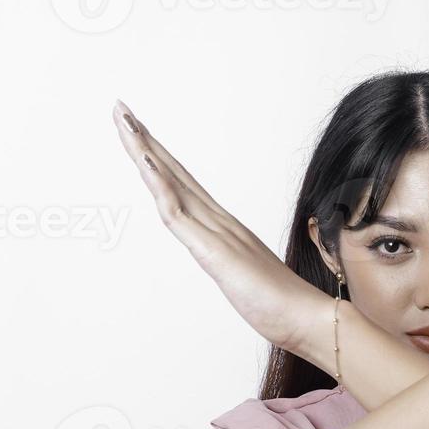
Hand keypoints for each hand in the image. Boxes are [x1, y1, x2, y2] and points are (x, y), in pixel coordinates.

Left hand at [111, 99, 329, 354]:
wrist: (307, 319)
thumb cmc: (283, 305)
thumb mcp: (246, 280)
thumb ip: (235, 266)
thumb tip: (230, 265)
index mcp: (224, 227)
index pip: (184, 184)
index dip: (159, 157)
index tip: (138, 131)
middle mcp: (220, 221)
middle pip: (174, 173)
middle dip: (145, 140)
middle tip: (121, 109)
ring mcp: (218, 232)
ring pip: (172, 183)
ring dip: (145, 150)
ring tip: (125, 120)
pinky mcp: (214, 251)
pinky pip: (179, 214)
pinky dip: (161, 185)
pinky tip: (146, 163)